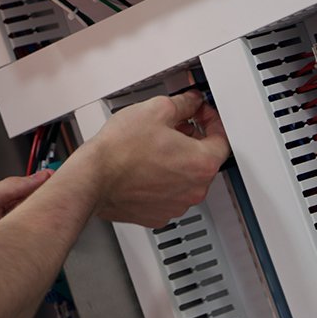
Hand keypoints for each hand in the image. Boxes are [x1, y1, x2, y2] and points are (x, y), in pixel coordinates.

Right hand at [83, 91, 229, 227]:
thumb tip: (191, 102)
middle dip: (194, 140)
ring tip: (155, 146)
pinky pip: (169, 194)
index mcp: (201, 163)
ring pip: (186, 178)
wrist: (93, 178)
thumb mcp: (157, 110)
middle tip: (177, 126)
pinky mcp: (158, 215)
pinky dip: (162, 180)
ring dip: (177, 161)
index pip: (223, 138)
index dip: (212, 120)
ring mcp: (176, 205)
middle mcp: (194, 189)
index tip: (202, 114)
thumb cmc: (120, 150)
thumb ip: (183, 104)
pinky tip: (146, 166)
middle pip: (205, 160)